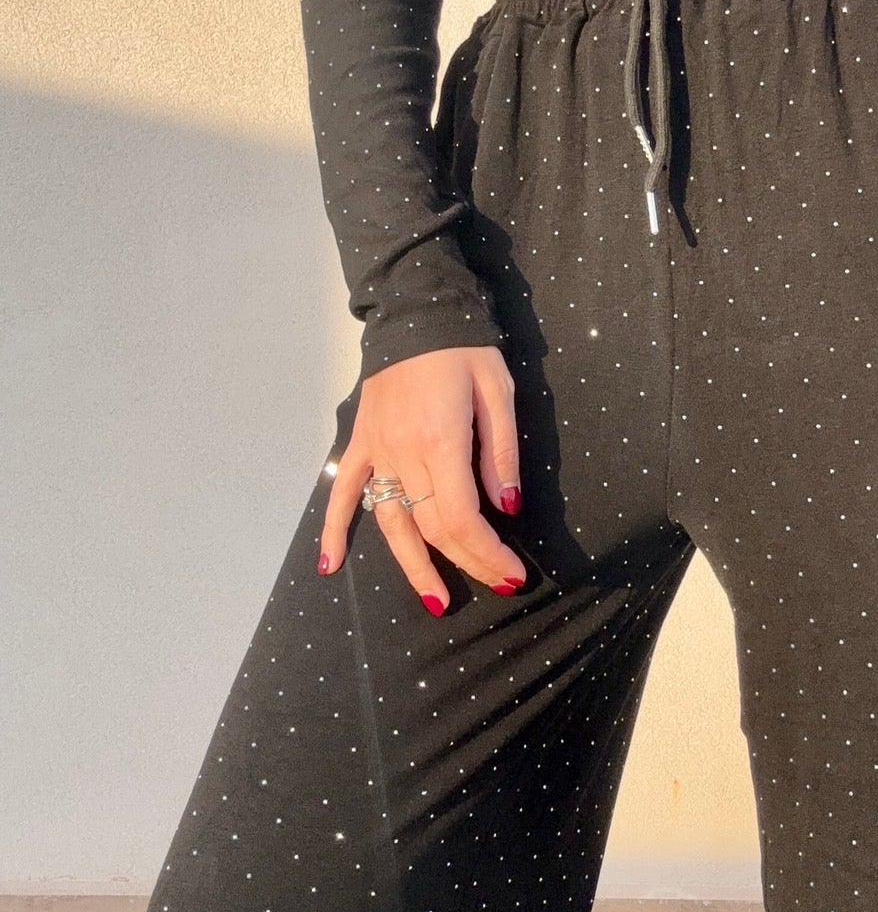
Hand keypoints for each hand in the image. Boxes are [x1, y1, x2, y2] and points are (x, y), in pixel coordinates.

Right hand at [317, 346, 526, 616]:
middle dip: (467, 563)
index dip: (487, 553)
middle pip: (432, 527)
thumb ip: (501, 453)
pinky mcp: (360, 442)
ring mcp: (376, 450)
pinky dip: (333, 529)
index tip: (513, 572)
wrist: (414, 310)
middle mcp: (402, 453)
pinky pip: (343, 492)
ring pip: (390, 522)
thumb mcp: (498, 391)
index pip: (462, 517)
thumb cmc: (464, 348)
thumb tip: (505, 508)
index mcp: (440, 440)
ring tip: (434, 601)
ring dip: (412, 566)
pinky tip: (330, 565)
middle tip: (497, 585)